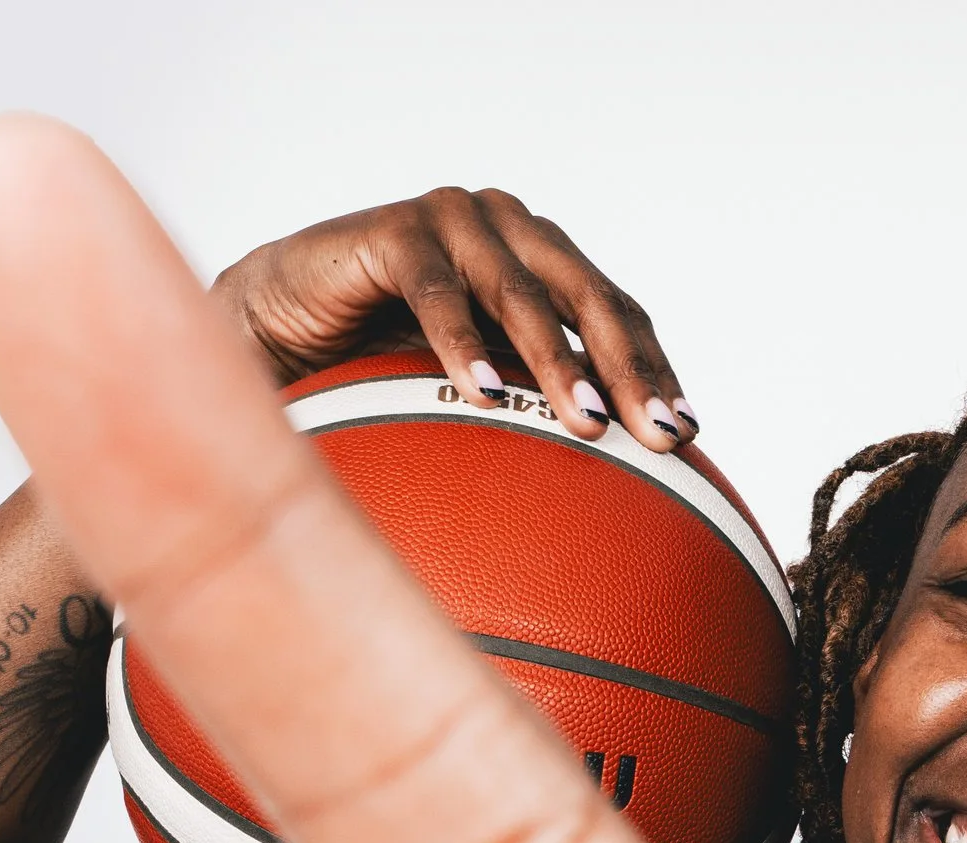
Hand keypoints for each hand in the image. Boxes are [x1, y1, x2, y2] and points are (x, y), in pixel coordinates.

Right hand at [213, 182, 695, 450]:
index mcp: (541, 264)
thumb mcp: (476, 393)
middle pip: (589, 297)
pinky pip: (438, 289)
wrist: (280, 332)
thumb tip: (620, 497)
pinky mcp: (394, 231)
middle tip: (659, 435)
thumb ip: (537, 411)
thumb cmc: (381, 367)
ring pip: (521, 291)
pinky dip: (464, 343)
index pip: (617, 314)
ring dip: (556, 360)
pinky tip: (489, 395)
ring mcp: (453, 222)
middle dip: (629, 369)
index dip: (655, 370)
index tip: (686, 436)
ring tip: (585, 423)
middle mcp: (508, 231)